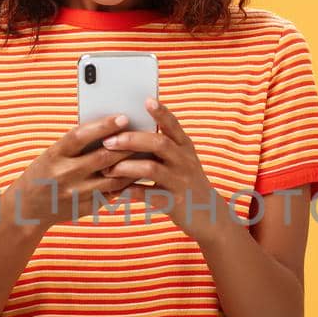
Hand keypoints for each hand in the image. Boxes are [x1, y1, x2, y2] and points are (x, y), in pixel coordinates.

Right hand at [2, 114, 138, 229]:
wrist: (28, 207)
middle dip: (126, 145)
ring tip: (146, 153)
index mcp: (54, 155)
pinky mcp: (86, 207)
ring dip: (132, 165)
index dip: (103, 126)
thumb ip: (76, 144)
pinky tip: (137, 173)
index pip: (81, 136)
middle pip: (103, 158)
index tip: (123, 117)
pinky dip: (126, 183)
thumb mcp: (52, 154)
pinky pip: (112, 194)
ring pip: (113, 178)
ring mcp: (76, 193)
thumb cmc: (44, 171)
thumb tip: (109, 128)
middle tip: (145, 133)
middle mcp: (65, 174)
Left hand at [99, 98, 230, 243]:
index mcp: (185, 147)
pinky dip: (131, 192)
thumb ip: (163, 147)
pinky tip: (117, 192)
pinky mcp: (174, 202)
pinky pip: (149, 195)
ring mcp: (181, 182)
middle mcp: (185, 161)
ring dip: (126, 167)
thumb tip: (130, 133)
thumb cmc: (186, 184)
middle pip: (159, 143)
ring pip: (151, 168)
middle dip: (131, 140)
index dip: (161, 113)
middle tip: (108, 141)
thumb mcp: (182, 161)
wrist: (210, 216)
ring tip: (108, 169)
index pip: (173, 125)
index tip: (147, 100)